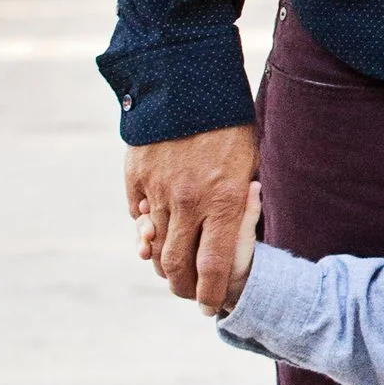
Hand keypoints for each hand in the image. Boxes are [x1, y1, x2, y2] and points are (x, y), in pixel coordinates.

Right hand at [126, 125, 260, 315]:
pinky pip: (139, 214)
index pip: (214, 267)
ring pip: (155, 243)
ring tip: (173, 264)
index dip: (210, 295)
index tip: (209, 307)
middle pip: (176, 266)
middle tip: (188, 293)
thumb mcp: (248, 163)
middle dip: (182, 288)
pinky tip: (155, 227)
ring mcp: (158, 188)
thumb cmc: (230, 123)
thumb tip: (220, 240)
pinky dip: (146, 226)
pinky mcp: (136, 175)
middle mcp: (188, 200)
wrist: (190, 77)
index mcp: (224, 200)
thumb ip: (238, 206)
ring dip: (162, 259)